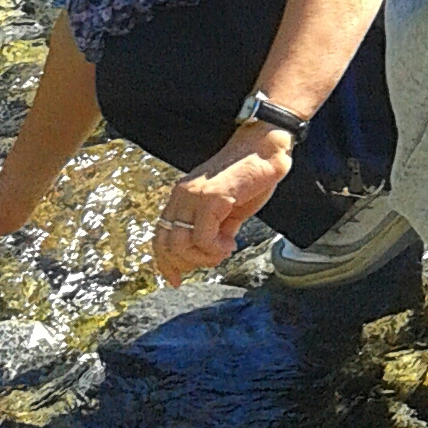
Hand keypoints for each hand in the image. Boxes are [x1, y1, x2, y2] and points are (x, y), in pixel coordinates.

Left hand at [151, 126, 294, 285]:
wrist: (267, 147)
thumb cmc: (252, 176)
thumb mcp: (228, 210)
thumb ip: (215, 229)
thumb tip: (211, 253)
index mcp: (182, 197)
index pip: (161, 237)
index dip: (165, 263)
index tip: (176, 280)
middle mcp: (182, 195)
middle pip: (167, 246)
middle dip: (188, 264)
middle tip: (213, 260)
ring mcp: (194, 195)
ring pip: (181, 245)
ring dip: (204, 258)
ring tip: (224, 250)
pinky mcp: (211, 197)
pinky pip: (202, 238)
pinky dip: (216, 249)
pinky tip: (231, 242)